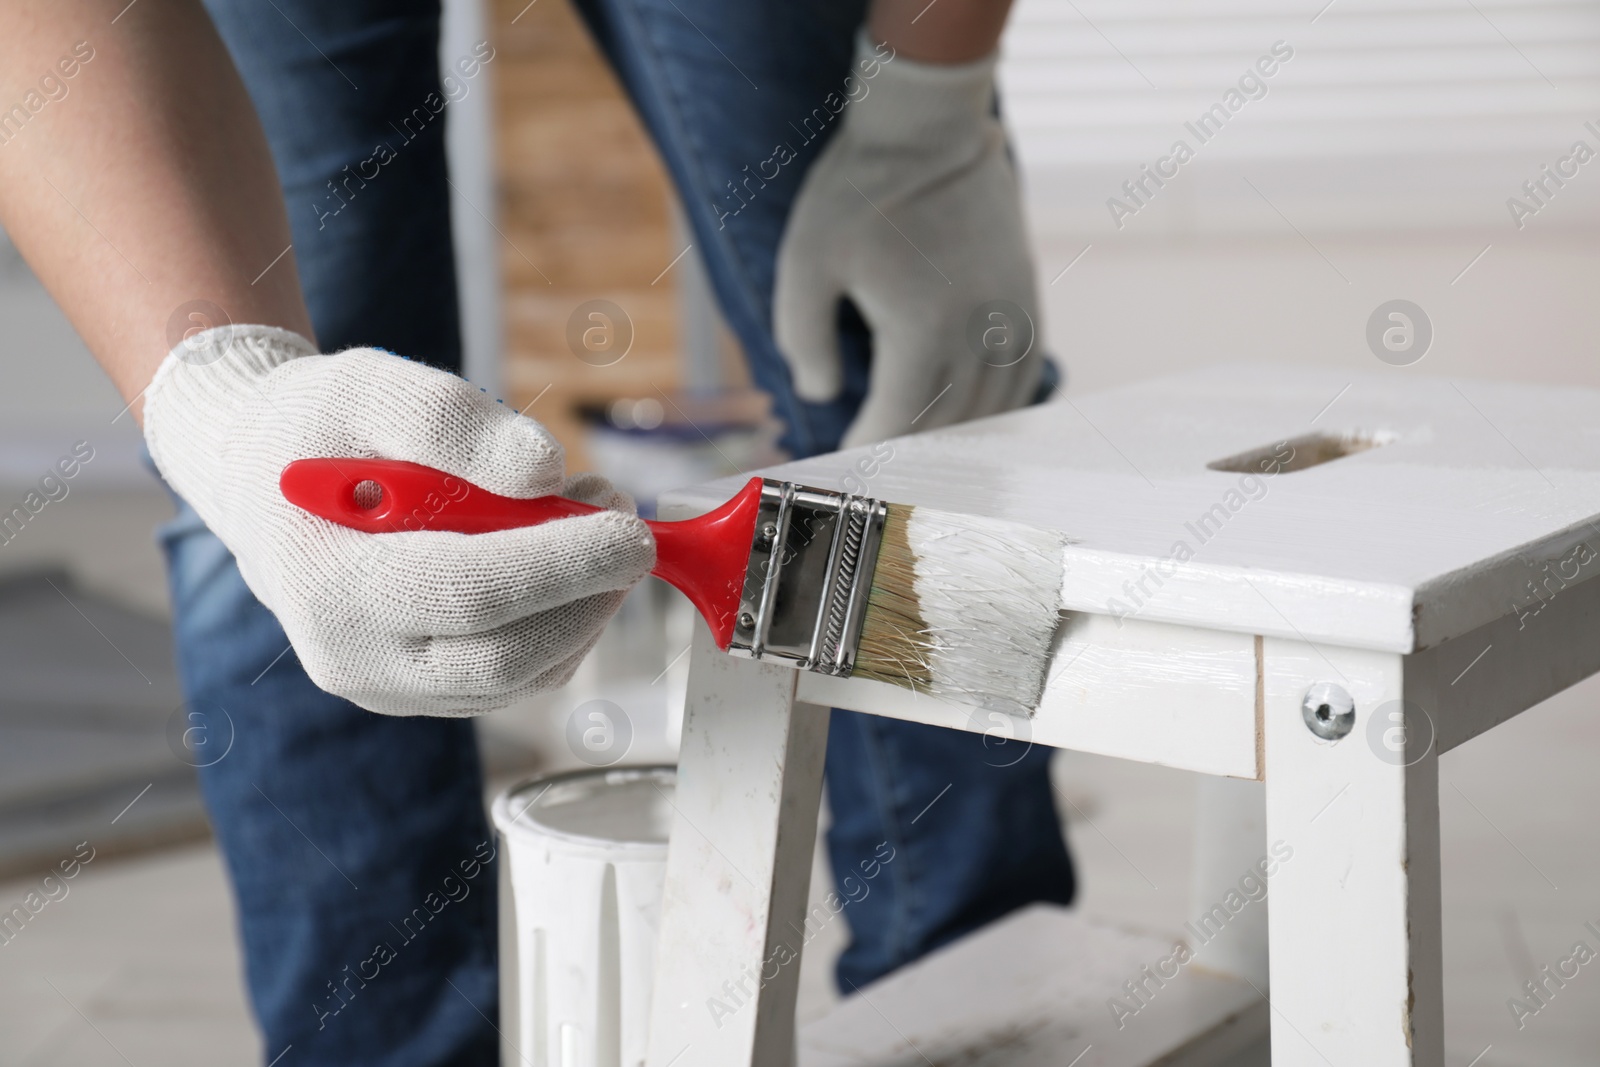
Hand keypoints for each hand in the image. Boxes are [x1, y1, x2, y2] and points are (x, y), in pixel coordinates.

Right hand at [144, 326, 655, 715]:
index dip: (563, 564)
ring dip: (583, 612)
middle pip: (503, 658)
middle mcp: (353, 658)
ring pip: (519, 678)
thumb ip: (451, 420)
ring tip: (594, 531)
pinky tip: (565, 568)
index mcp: (328, 583)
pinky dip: (560, 631)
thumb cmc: (319, 430)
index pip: (469, 592)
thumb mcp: (368, 387)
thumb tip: (544, 471)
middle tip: (629, 531)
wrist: (267, 483)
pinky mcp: (421, 694)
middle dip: (587, 597)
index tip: (631, 530)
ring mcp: (387, 689)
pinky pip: (512, 680)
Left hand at [774, 30, 1041, 448]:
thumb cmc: (857, 194)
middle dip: (909, 450)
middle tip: (877, 464)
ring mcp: (1010, 316)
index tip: (844, 455)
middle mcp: (977, 333)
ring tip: (918, 448)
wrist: (928, 128)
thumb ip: (801, 337)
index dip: (869, 447)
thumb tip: (820, 394)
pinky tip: (970, 416)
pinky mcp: (1025, 297)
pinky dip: (998, 405)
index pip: (899, 421)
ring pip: (990, 408)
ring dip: (954, 435)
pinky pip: (1022, 375)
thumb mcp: (804, 262)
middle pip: (946, 424)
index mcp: (923, 331)